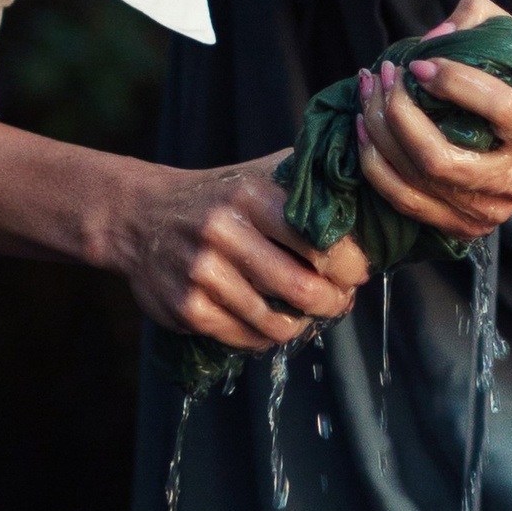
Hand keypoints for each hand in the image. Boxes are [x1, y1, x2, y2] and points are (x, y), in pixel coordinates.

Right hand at [112, 153, 368, 354]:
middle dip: (333, 302)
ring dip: (302, 324)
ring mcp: (201, 274)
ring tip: (306, 312)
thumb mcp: (260, 172)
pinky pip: (246, 339)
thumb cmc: (219, 197)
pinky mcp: (187, 309)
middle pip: (304, 289)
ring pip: (277, 323)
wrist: (140, 216)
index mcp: (250, 195)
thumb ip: (310, 179)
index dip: (351, 266)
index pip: (323, 242)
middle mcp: (223, 232)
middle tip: (339, 300)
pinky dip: (267, 336)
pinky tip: (269, 320)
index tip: (355, 272)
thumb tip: (371, 193)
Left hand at [349, 0, 511, 243]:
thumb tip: (433, 38)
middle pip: (441, 159)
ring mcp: (491, 211)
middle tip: (384, 74)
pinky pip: (405, 202)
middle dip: (398, 114)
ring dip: (379, 134)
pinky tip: (365, 129)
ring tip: (367, 93)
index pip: (500, 109)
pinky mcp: (465, 226)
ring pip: (416, 181)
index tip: (418, 63)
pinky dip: (377, 165)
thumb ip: (478, 19)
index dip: (455, 83)